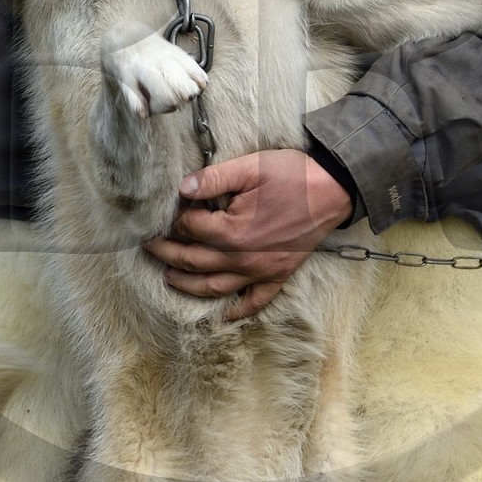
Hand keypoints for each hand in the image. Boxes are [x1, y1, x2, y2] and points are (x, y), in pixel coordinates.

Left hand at [145, 149, 353, 319]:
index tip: (162, 215)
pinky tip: (223, 314)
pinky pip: (254, 301)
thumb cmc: (292, 175)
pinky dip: (238, 311)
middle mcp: (241, 258)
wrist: (333, 190)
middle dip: (167, 254)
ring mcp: (260, 271)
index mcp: (231, 231)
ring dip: (188, 286)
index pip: (189, 229)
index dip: (174, 220)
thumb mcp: (250, 167)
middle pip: (193, 261)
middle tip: (148, 247)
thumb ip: (213, 178)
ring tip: (169, 279)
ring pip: (215, 287)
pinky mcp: (278, 276)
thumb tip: (182, 188)